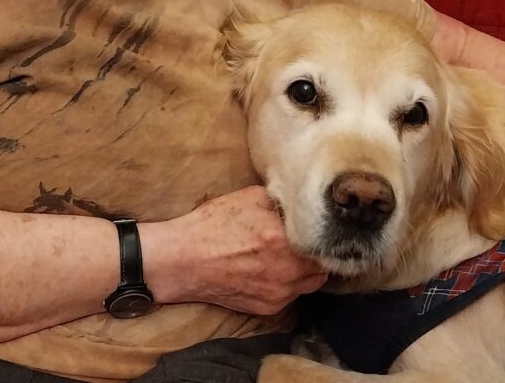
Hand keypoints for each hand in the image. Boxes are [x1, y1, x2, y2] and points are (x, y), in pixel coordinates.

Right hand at [143, 186, 327, 314]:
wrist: (181, 260)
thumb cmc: (213, 224)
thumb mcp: (251, 197)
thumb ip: (283, 202)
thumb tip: (301, 204)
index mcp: (283, 240)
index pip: (323, 242)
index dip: (323, 234)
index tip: (320, 228)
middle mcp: (286, 271)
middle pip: (322, 266)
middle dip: (317, 254)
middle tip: (305, 241)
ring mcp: (277, 294)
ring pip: (310, 284)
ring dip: (306, 270)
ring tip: (289, 255)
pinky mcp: (267, 308)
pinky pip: (291, 295)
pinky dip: (289, 283)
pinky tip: (272, 269)